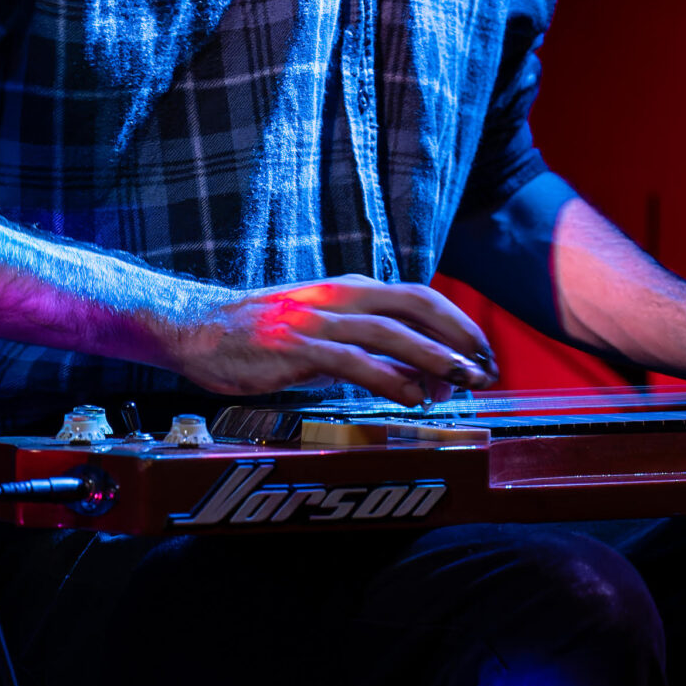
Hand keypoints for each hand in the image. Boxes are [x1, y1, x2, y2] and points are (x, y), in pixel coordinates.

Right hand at [164, 277, 498, 405]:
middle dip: (458, 337)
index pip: (420, 297)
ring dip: (434, 358)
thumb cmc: (262, 334)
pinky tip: (411, 396)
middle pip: (418, 305)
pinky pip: (354, 361)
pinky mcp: (299, 347)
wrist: (198, 328)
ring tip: (463, 382)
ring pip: (392, 332)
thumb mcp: (323, 331)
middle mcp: (342, 297)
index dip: (458, 323)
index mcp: (351, 289)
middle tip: (486, 368)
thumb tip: (421, 376)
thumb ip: (368, 347)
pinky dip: (388, 377)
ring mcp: (320, 320)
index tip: (484, 352)